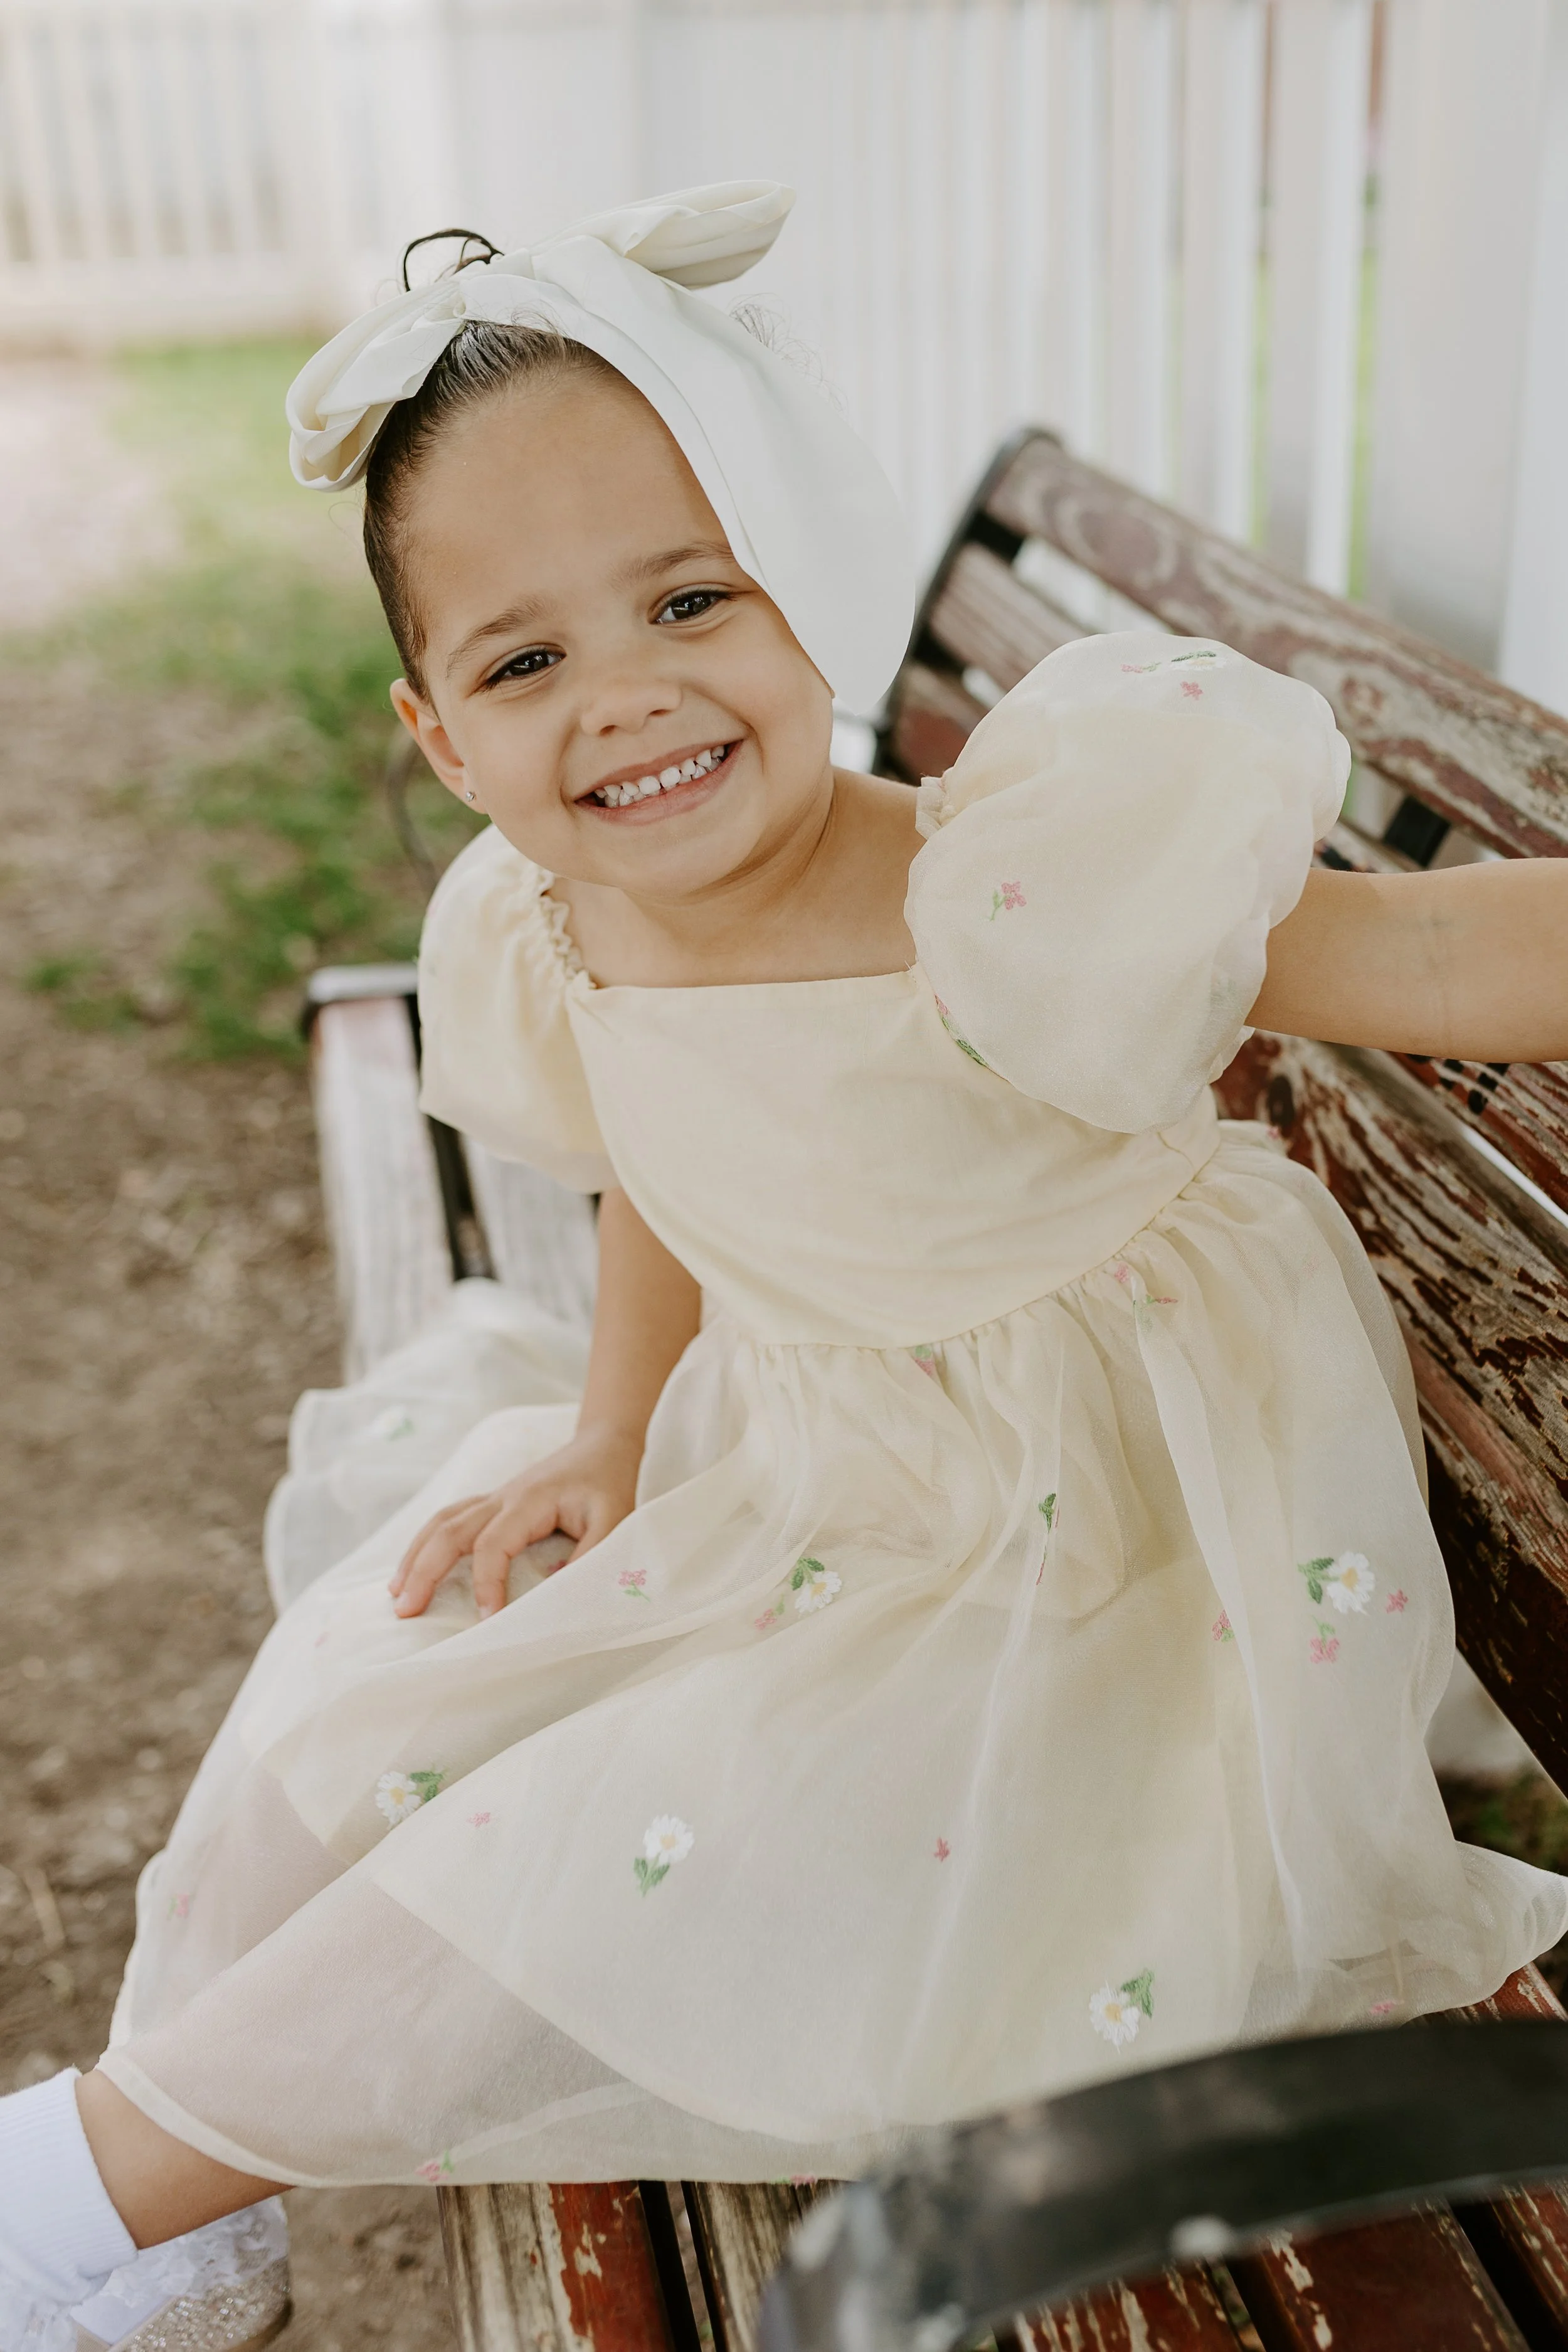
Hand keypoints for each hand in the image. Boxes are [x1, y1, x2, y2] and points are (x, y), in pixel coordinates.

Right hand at [389, 1426, 641, 1619]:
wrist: (602, 1445)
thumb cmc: (608, 1484)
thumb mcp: (615, 1520)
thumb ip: (592, 1554)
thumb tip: (556, 1592)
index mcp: (529, 1501)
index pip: (493, 1544)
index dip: (486, 1583)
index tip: (487, 1619)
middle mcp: (501, 1497)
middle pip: (449, 1530)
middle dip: (424, 1570)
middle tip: (405, 1610)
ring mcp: (492, 1498)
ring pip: (441, 1523)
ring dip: (415, 1556)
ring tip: (396, 1593)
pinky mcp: (491, 1503)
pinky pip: (449, 1520)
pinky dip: (426, 1544)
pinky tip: (414, 1568)